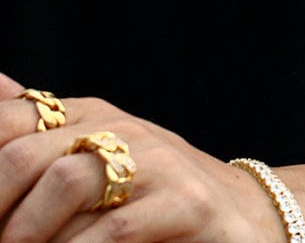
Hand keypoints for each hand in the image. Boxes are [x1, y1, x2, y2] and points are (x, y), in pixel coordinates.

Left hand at [0, 73, 286, 242]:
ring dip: (28, 234)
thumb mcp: (96, 157)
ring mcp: (155, 162)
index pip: (13, 119)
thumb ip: (42, 127)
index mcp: (92, 116)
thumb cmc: (154, 192)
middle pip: (25, 155)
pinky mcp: (183, 202)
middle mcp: (121, 130)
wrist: (239, 212)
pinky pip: (114, 229)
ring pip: (64, 185)